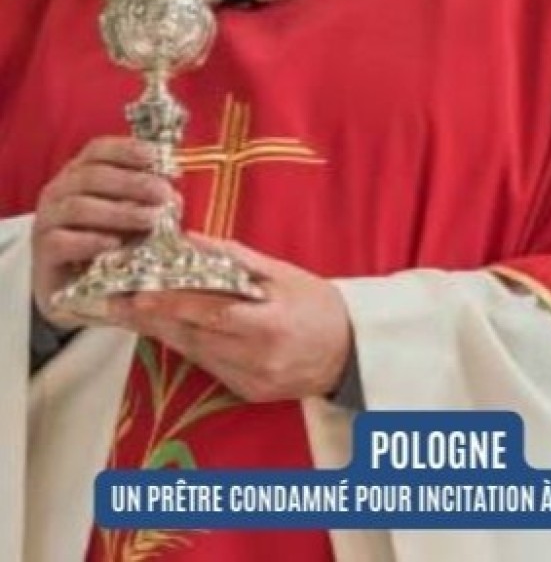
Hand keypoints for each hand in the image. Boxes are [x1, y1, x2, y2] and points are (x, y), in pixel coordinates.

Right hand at [32, 137, 172, 327]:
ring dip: (118, 212)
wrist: (74, 290)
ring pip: (78, 207)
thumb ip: (151, 206)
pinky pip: (62, 241)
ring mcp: (48, 221)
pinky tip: (114, 245)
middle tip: (163, 194)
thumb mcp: (134, 220)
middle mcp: (60, 192)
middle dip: (131, 182)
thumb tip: (174, 198)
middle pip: (91, 176)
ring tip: (149, 220)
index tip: (156, 157)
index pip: (98, 151)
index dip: (126, 149)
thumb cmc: (108, 245)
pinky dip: (90, 241)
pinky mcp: (44, 253)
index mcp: (81, 175)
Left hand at [106, 236, 352, 402]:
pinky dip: (191, 348)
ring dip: (166, 333)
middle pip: (194, 338)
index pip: (212, 314)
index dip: (173, 305)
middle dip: (154, 319)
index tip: (139, 294)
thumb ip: (236, 258)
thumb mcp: (284, 274)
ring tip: (136, 313)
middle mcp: (259, 360)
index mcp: (271, 327)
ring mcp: (253, 381)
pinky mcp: (249, 393)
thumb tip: (193, 239)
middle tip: (118, 302)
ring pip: (197, 355)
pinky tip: (173, 331)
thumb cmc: (319, 306)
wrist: (350, 351)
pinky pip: (211, 368)